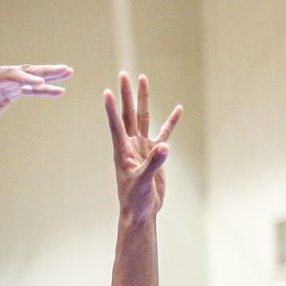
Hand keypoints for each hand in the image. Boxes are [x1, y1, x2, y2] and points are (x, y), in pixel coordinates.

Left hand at [0, 63, 72, 129]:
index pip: (11, 74)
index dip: (25, 78)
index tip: (38, 83)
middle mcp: (0, 75)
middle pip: (26, 71)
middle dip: (45, 71)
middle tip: (65, 69)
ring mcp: (7, 83)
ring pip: (31, 77)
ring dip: (49, 77)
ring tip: (68, 73)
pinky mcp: (11, 92)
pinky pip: (30, 90)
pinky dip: (44, 90)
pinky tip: (59, 90)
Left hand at [104, 72, 181, 221]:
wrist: (142, 211)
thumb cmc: (136, 199)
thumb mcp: (143, 182)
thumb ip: (153, 164)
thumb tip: (165, 147)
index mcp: (122, 151)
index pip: (116, 125)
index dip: (112, 108)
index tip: (107, 91)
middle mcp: (130, 144)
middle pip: (129, 113)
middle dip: (127, 94)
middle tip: (124, 74)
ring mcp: (142, 147)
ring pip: (144, 117)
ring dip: (143, 99)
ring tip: (143, 79)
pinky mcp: (155, 154)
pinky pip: (163, 133)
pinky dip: (170, 122)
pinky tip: (177, 109)